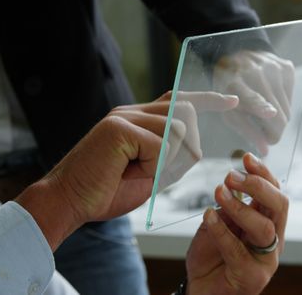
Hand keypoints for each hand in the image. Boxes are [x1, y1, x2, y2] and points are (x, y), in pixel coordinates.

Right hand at [16, 91, 236, 249]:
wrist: (69, 202)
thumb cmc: (106, 191)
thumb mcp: (149, 173)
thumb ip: (170, 156)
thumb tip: (195, 147)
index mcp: (139, 118)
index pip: (180, 99)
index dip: (208, 99)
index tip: (233, 101)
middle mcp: (132, 111)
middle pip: (186, 112)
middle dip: (186, 146)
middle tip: (158, 171)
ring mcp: (124, 116)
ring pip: (176, 129)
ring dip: (165, 161)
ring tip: (135, 172)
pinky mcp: (118, 127)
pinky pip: (160, 145)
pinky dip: (152, 166)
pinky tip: (128, 171)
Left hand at [185, 153, 288, 294]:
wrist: (201, 292)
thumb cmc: (212, 259)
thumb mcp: (219, 225)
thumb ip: (228, 208)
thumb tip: (232, 183)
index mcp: (269, 224)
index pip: (275, 194)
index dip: (264, 174)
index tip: (246, 158)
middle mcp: (273, 241)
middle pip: (279, 206)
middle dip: (258, 185)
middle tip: (232, 175)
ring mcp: (266, 261)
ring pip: (263, 228)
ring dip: (239, 206)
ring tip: (218, 192)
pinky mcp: (252, 278)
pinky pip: (237, 250)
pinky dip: (221, 230)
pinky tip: (208, 216)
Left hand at [214, 51, 294, 154]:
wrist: (238, 55)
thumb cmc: (230, 91)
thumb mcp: (229, 111)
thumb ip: (247, 131)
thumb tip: (266, 151)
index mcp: (236, 84)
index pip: (251, 97)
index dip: (261, 107)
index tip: (270, 113)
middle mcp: (256, 73)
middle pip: (276, 113)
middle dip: (274, 131)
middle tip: (267, 135)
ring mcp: (274, 69)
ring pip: (287, 111)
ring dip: (277, 119)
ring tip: (264, 112)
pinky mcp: (287, 68)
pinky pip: (291, 99)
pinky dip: (282, 105)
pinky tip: (271, 97)